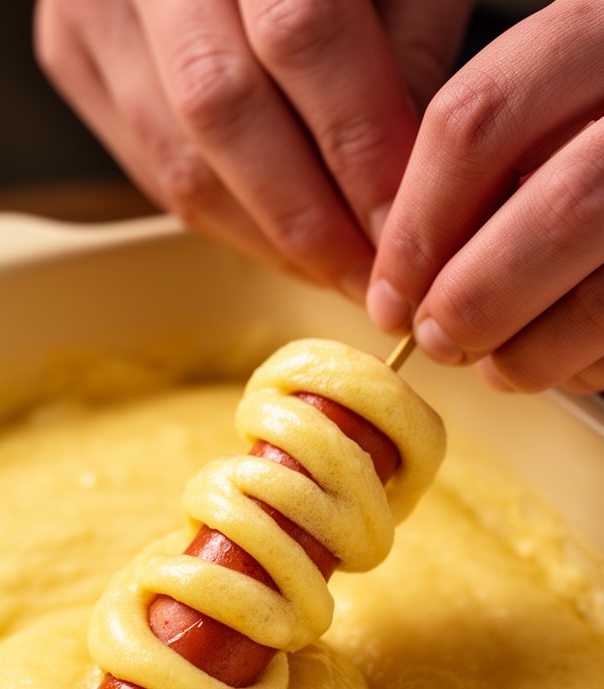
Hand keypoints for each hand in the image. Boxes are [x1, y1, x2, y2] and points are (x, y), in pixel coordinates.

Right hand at [35, 0, 470, 293]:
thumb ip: (406, 40)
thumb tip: (399, 184)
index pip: (299, 32)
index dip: (358, 144)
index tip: (404, 225)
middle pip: (222, 110)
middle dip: (307, 216)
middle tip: (367, 275)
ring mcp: (89, 4)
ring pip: (177, 158)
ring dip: (266, 235)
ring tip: (331, 268)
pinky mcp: (70, 52)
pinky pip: (151, 169)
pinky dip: (224, 217)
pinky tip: (278, 238)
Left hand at [368, 0, 603, 393]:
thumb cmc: (582, 154)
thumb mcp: (540, 121)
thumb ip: (482, 172)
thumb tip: (400, 282)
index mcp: (596, 37)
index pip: (478, 121)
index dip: (417, 228)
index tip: (391, 293)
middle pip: (562, 205)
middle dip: (475, 298)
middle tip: (439, 339)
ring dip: (527, 351)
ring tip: (497, 363)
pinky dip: (581, 365)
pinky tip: (563, 359)